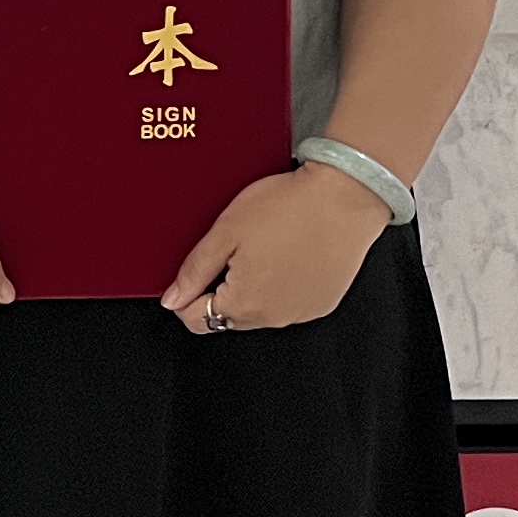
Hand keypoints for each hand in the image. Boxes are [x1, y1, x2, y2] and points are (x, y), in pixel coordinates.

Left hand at [163, 162, 387, 336]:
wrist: (345, 196)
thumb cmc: (289, 207)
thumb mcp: (226, 232)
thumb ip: (194, 271)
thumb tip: (173, 299)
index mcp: (243, 304)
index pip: (197, 320)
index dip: (187, 293)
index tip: (197, 268)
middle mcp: (273, 318)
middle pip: (229, 314)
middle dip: (224, 285)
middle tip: (237, 246)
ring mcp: (301, 312)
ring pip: (260, 308)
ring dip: (255, 284)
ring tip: (267, 244)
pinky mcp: (323, 302)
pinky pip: (291, 301)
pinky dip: (284, 282)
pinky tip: (290, 252)